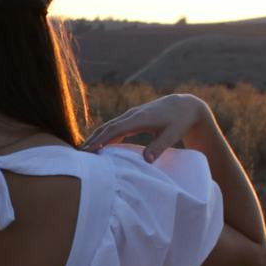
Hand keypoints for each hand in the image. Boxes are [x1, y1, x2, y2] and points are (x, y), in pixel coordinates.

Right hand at [79, 93, 211, 160]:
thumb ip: (159, 147)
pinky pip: (115, 127)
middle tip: (80, 154)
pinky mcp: (133, 118)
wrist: (185, 105)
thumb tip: (146, 160)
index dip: (101, 140)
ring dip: (96, 137)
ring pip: (109, 126)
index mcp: (140, 118)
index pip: (115, 129)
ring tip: (84, 151)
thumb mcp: (173, 134)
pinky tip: (99, 145)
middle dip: (92, 139)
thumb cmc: (180, 121)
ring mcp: (131, 115)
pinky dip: (105, 135)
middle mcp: (132, 115)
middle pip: (107, 127)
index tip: (89, 150)